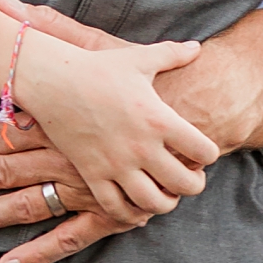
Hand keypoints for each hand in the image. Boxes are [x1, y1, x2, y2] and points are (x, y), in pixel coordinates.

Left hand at [0, 2, 130, 262]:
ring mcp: (89, 186)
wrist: (202, 112)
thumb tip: (10, 1)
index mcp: (65, 120)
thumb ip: (55, 29)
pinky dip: (37, 253)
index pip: (8, 133)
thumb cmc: (150, 81)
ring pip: (31, 205)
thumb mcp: (101, 48)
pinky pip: (68, 238)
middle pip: (9, 170)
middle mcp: (70, 155)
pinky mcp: (111, 210)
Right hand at [9, 23, 218, 227]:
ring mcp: (115, 165)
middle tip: (191, 177)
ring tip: (166, 193)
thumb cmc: (98, 68)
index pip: (205, 152)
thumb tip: (196, 48)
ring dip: (166, 203)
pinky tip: (137, 206)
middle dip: (195, 184)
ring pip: (153, 203)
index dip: (210, 154)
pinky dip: (131, 214)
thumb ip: (172, 55)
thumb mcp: (139, 58)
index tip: (202, 151)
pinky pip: (116, 208)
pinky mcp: (92, 174)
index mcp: (159, 119)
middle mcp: (141, 147)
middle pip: (186, 184)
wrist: (52, 80)